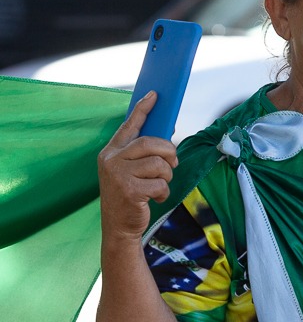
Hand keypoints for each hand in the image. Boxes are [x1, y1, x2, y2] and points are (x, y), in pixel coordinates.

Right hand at [97, 91, 178, 241]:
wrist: (118, 227)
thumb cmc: (129, 195)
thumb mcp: (132, 171)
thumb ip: (144, 152)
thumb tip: (168, 130)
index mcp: (111, 152)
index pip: (129, 125)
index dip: (143, 109)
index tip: (155, 94)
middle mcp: (111, 160)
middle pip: (151, 143)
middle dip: (169, 153)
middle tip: (172, 165)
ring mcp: (118, 175)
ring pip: (159, 164)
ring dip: (166, 177)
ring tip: (158, 185)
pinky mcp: (128, 190)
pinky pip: (160, 184)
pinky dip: (164, 193)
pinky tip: (155, 198)